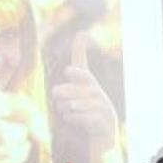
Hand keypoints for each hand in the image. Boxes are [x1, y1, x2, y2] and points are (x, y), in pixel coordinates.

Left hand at [51, 31, 118, 151]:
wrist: (105, 130)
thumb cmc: (90, 101)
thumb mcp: (84, 81)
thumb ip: (81, 58)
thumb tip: (82, 32)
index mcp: (90, 83)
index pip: (83, 74)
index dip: (76, 74)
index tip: (68, 72)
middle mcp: (96, 93)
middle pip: (70, 92)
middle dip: (60, 95)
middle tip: (58, 98)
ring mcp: (99, 107)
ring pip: (72, 105)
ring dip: (65, 109)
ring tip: (68, 110)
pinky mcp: (99, 121)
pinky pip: (78, 118)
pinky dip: (72, 119)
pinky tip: (73, 119)